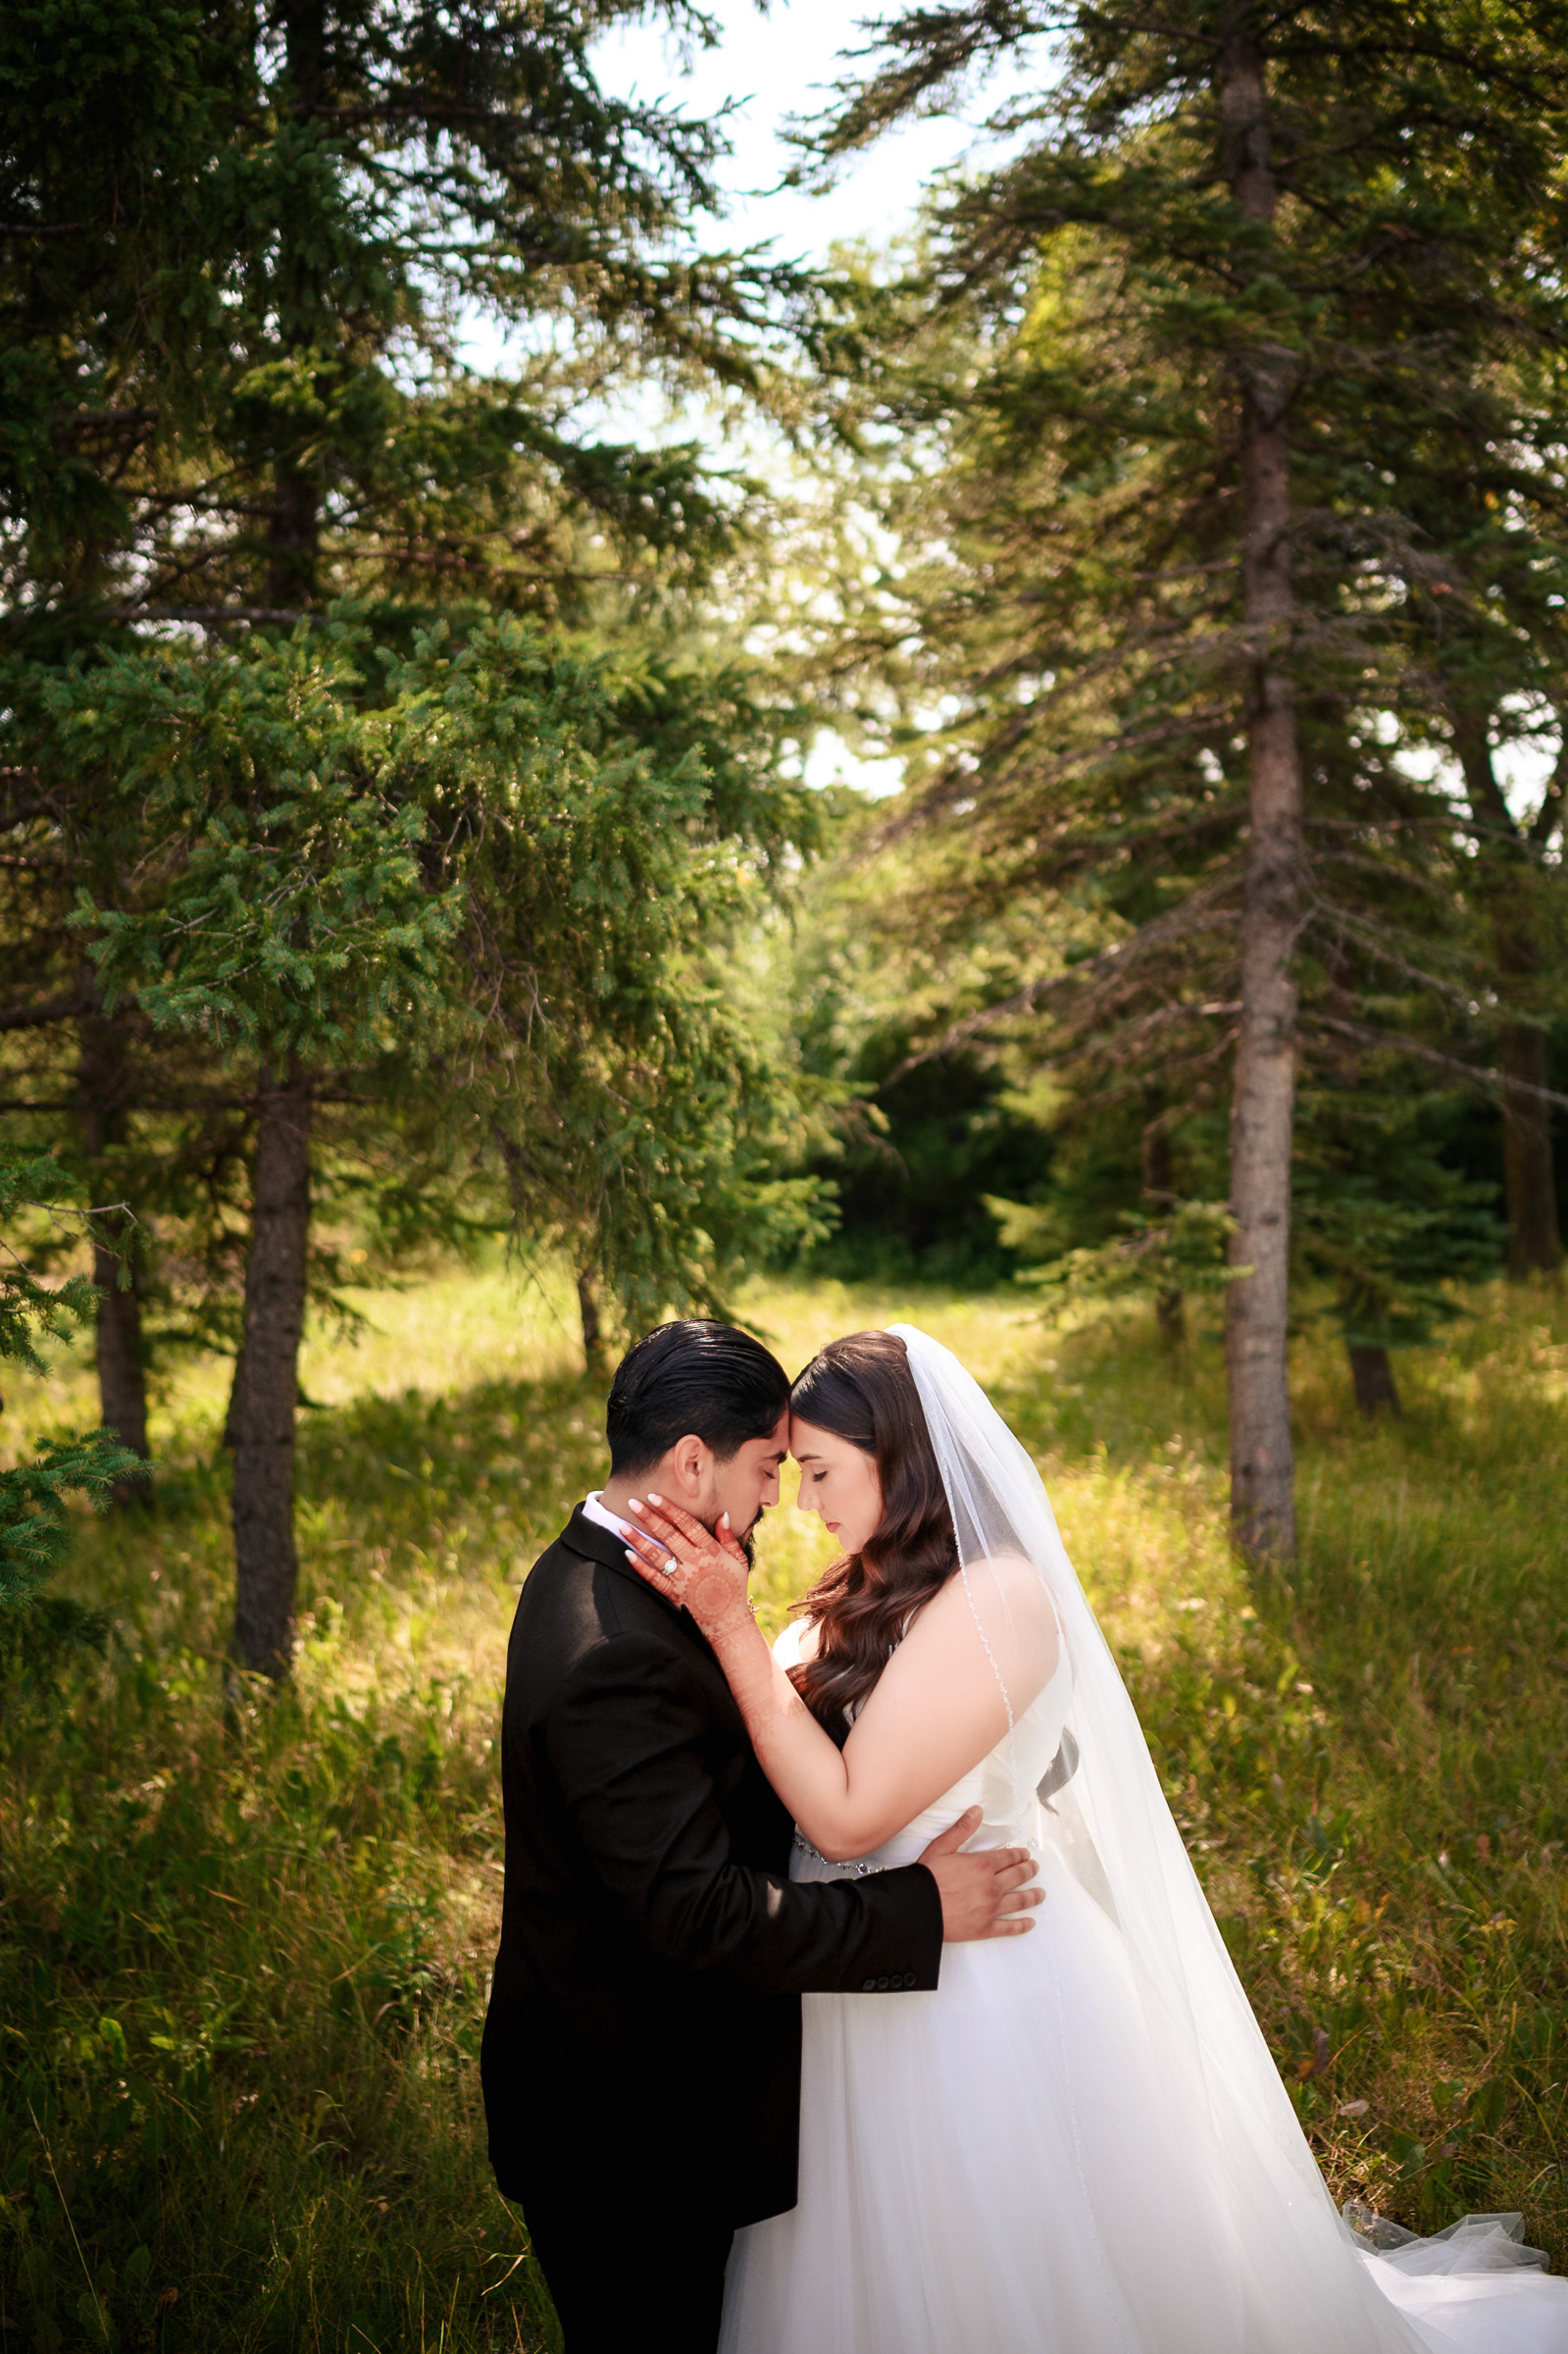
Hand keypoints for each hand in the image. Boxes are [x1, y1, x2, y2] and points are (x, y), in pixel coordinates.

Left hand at [622, 1494, 752, 1638]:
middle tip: (633, 1503)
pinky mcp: (673, 1595)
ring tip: (622, 1526)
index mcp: (710, 1551)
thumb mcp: (739, 1560)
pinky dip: (640, 1567)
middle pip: (668, 1535)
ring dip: (638, 1540)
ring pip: (656, 1555)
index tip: (654, 1496)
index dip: (670, 1509)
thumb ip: (729, 1537)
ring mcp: (682, 1579)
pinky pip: (653, 1579)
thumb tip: (723, 1515)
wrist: (728, 1623)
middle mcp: (694, 1562)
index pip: (687, 1524)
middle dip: (650, 1518)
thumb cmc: (734, 1588)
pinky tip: (627, 1554)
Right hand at [918, 1806, 1042, 1941]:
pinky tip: (1030, 1923)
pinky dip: (1022, 1925)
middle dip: (1029, 1870)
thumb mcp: (942, 1846)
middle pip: (1018, 1876)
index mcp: (982, 1865)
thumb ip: (962, 1829)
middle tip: (1035, 1868)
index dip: (1019, 1854)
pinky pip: (1009, 1927)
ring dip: (1033, 1896)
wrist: (918, 1908)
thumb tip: (977, 1811)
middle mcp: (991, 1886)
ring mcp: (991, 1909)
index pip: (1008, 1857)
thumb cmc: (927, 1877)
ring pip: (1019, 1901)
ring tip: (1041, 1893)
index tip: (1026, 1854)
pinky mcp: (986, 1928)